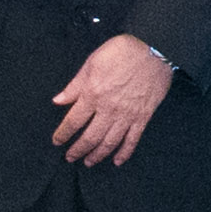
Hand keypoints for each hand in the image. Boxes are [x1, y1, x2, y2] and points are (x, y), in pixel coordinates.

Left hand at [48, 34, 172, 169]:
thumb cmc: (121, 52)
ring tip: (89, 162)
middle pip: (89, 137)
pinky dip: (124, 153)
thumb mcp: (92, 63)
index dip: (63, 134)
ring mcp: (127, 115)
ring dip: (97, 155)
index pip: (73, 121)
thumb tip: (58, 101)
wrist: (153, 49)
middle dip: (77, 150)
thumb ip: (75, 85)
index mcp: (92, 94)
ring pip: (109, 143)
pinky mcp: (143, 117)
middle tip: (70, 157)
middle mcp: (108, 109)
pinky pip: (132, 140)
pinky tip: (117, 161)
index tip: (57, 141)